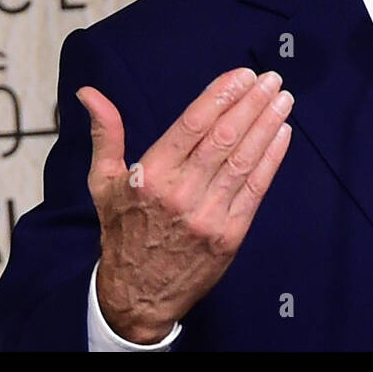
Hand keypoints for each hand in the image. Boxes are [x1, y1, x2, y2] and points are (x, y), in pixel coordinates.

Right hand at [79, 67, 293, 343]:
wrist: (137, 296)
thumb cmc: (122, 231)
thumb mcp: (103, 183)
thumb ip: (105, 134)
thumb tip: (89, 93)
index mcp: (150, 176)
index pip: (192, 125)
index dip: (221, 96)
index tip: (242, 75)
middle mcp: (180, 193)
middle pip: (224, 138)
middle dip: (251, 104)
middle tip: (271, 79)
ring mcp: (208, 215)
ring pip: (244, 160)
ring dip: (267, 125)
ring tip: (283, 99)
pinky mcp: (230, 235)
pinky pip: (255, 189)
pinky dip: (272, 159)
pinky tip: (283, 134)